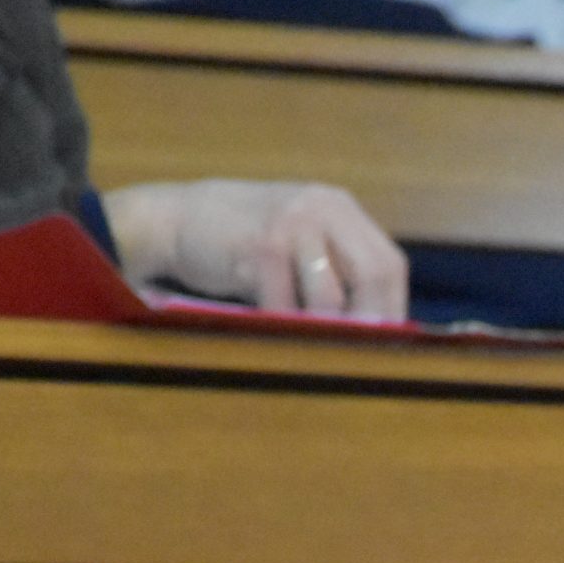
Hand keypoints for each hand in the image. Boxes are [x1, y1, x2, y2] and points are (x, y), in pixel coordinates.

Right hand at [102, 180, 409, 320]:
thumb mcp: (299, 245)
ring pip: (330, 298)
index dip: (389, 310)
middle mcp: (325, 206)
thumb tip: (379, 335)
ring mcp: (294, 220)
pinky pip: (286, 303)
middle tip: (352, 356)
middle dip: (366, 324)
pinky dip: (282, 325)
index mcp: (341, 208)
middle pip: (374, 276)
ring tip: (303, 343)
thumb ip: (336, 274)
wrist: (173, 219)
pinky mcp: (262, 243)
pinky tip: (269, 327)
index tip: (383, 347)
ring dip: (319, 331)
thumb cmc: (242, 244)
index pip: (388, 266)